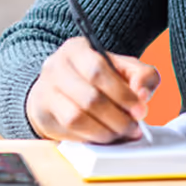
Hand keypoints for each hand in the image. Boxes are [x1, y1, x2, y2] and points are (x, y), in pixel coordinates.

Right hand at [26, 36, 159, 143]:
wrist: (62, 86)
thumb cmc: (98, 77)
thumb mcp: (124, 68)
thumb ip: (143, 75)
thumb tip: (142, 94)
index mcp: (77, 49)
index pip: (98, 70)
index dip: (122, 94)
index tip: (140, 110)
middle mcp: (56, 67)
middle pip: (89, 97)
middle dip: (117, 117)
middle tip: (133, 127)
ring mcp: (46, 91)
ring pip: (77, 117)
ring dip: (105, 131)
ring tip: (121, 133)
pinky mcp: (43, 114)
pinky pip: (69, 131)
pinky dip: (91, 136)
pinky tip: (105, 136)